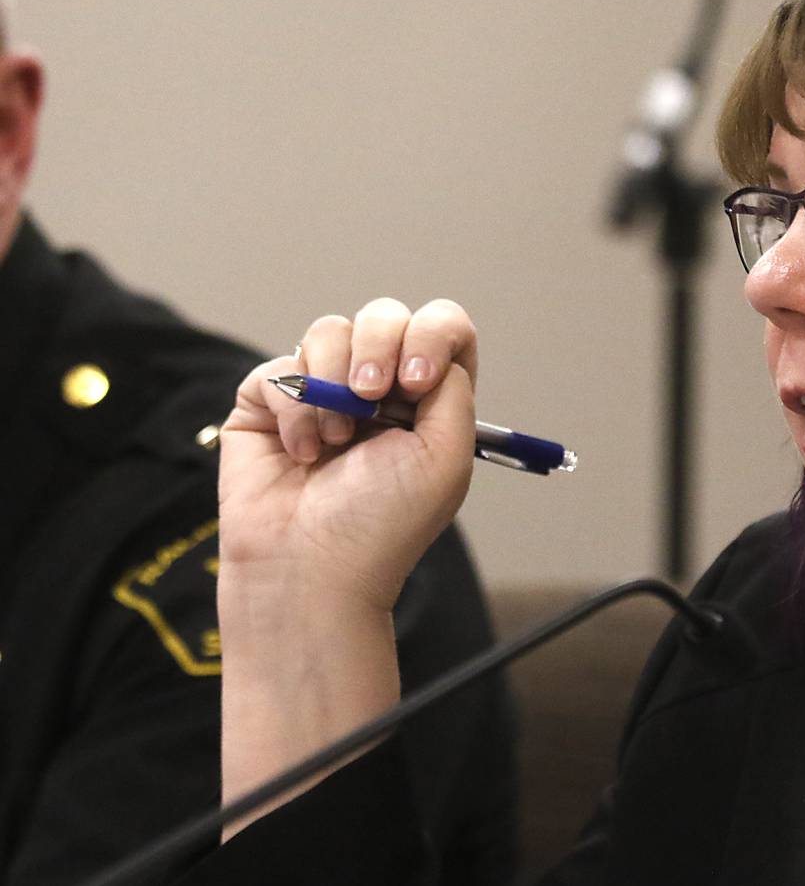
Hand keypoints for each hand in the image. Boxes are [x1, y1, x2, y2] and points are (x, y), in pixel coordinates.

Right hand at [219, 297, 479, 612]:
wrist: (309, 569)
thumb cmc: (382, 524)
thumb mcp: (448, 454)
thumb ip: (454, 387)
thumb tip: (432, 345)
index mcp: (428, 399)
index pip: (442, 328)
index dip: (433, 335)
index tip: (417, 380)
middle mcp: (378, 388)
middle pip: (385, 316)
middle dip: (378, 347)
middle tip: (371, 398)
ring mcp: (322, 391)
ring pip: (330, 330)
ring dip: (333, 384)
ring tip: (336, 442)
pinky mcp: (269, 402)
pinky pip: (281, 366)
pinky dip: (294, 408)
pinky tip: (302, 454)